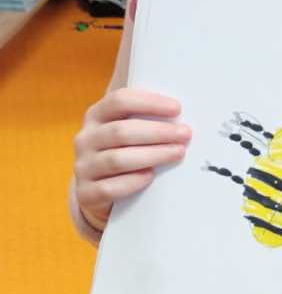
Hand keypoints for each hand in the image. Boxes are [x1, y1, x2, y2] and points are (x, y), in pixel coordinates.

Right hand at [74, 88, 190, 230]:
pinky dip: (133, 181)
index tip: (177, 109)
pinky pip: (109, 187)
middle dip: (158, 132)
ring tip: (178, 153)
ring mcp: (83, 167)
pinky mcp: (86, 193)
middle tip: (185, 134)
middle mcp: (85, 139)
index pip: (119, 100)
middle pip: (121, 131)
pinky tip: (151, 177)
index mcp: (96, 115)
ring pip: (117, 159)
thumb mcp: (129, 131)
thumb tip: (181, 117)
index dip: (149, 103)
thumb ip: (146, 119)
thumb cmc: (125, 151)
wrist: (100, 190)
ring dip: (153, 155)